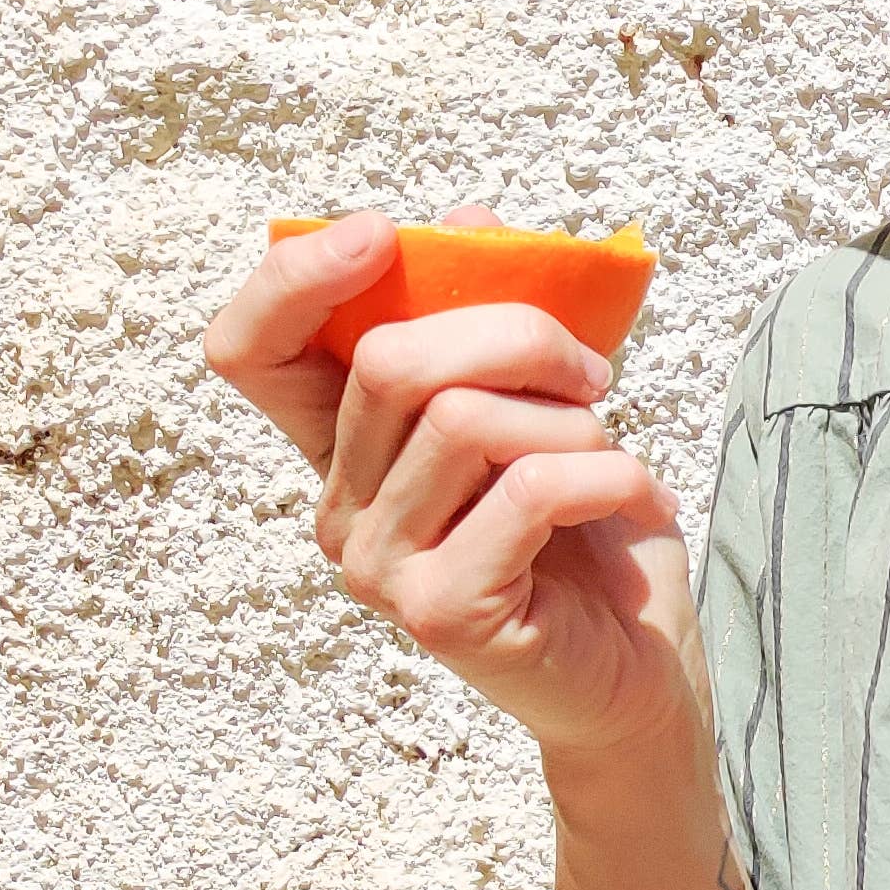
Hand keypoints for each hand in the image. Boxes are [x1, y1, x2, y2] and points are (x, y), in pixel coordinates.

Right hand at [202, 203, 697, 768]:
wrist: (642, 669)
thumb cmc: (592, 535)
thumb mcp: (549, 405)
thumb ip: (500, 319)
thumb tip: (464, 220)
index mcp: (348, 450)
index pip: (248, 352)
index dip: (289, 278)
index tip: (380, 232)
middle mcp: (339, 509)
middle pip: (389, 359)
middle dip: (518, 334)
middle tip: (593, 375)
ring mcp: (378, 567)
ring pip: (465, 418)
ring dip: (573, 421)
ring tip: (609, 459)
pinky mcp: (440, 610)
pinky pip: (529, 489)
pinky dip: (608, 475)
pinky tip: (632, 499)